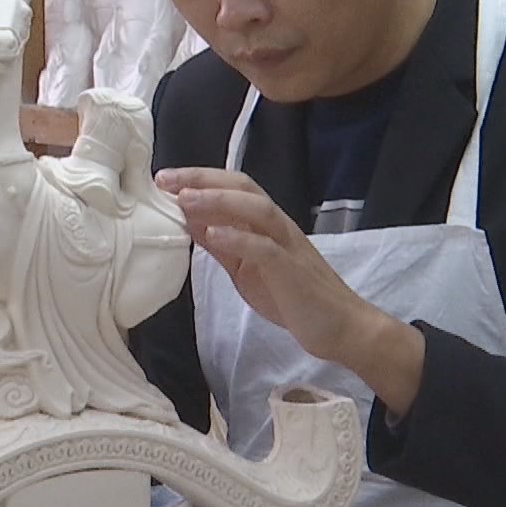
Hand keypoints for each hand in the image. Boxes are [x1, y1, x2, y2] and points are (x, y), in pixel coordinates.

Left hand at [158, 167, 426, 415]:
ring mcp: (288, 246)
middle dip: (203, 179)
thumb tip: (189, 223)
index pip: (234, 188)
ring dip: (218, 201)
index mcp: (267, 226)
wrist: (341, 328)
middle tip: (165, 178)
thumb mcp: (247, 269)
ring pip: (257, 210)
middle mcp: (278, 227)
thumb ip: (223, 246)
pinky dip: (239, 239)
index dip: (200, 179)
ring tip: (184, 199)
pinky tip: (214, 235)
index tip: (164, 179)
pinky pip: (266, 249)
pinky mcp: (293, 271)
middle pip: (244, 188)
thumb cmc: (294, 298)